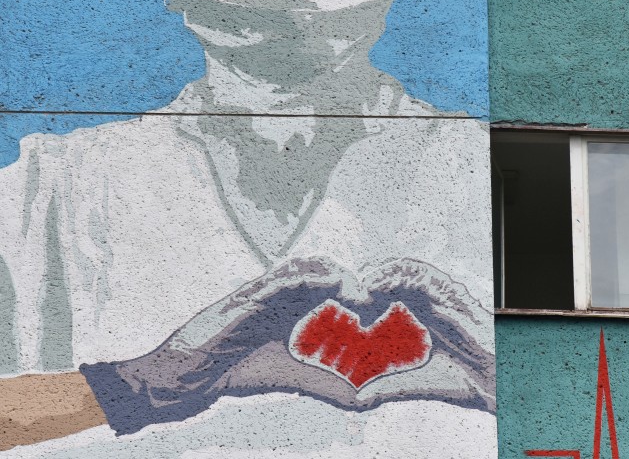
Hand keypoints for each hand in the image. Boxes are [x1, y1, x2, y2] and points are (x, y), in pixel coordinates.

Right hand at [80, 258, 493, 435]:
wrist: (192, 375)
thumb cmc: (244, 370)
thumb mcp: (299, 378)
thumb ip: (332, 382)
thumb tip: (370, 398)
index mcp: (306, 305)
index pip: (344, 291)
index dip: (372, 295)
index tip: (397, 310)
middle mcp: (291, 290)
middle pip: (334, 274)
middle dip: (361, 282)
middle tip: (386, 297)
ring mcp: (270, 287)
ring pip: (312, 269)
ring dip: (339, 276)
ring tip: (362, 292)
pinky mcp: (250, 292)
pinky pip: (283, 277)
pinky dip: (308, 279)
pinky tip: (329, 287)